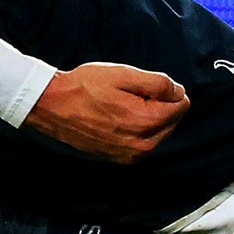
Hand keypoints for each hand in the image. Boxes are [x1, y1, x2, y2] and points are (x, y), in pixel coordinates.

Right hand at [23, 62, 188, 162]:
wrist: (52, 106)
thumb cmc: (86, 86)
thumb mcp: (123, 74)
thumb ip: (157, 83)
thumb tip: (179, 92)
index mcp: (145, 122)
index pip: (180, 105)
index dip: (167, 90)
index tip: (144, 84)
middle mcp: (141, 146)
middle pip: (171, 121)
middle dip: (160, 104)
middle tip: (131, 92)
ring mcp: (129, 156)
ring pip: (158, 133)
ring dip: (150, 117)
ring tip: (123, 103)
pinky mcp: (119, 159)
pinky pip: (143, 143)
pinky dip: (139, 129)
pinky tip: (119, 116)